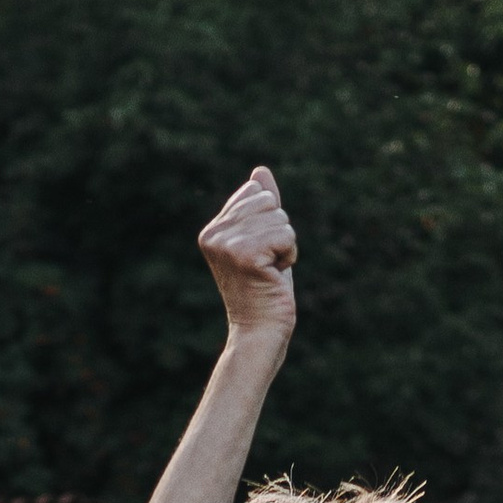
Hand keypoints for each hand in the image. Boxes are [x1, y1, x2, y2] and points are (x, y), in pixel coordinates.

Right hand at [197, 166, 297, 343]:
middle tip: (266, 264)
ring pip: (280, 217)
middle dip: (279, 231)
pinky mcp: (244, 254)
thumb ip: (261, 207)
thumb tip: (261, 171)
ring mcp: (226, 244)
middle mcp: (213, 234)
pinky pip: (286, 235)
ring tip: (269, 271)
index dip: (269, 221)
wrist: (260, 331)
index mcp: (213, 230)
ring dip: (285, 246)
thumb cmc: (264, 290)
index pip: (255, 192)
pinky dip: (289, 255)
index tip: (259, 254)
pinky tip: (274, 275)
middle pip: (268, 201)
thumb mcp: (263, 241)